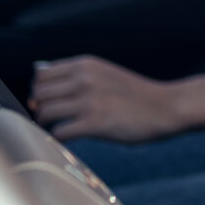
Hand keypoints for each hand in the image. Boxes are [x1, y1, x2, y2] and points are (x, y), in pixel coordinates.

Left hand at [29, 55, 181, 143]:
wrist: (165, 107)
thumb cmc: (134, 93)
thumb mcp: (105, 73)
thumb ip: (77, 74)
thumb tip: (39, 73)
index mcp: (86, 65)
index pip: (42, 74)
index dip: (39, 90)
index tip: (46, 101)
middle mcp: (85, 79)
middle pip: (39, 93)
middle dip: (39, 107)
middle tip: (48, 118)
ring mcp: (89, 101)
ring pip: (45, 112)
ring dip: (45, 124)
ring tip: (55, 129)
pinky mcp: (95, 123)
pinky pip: (60, 132)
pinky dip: (57, 138)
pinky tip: (66, 140)